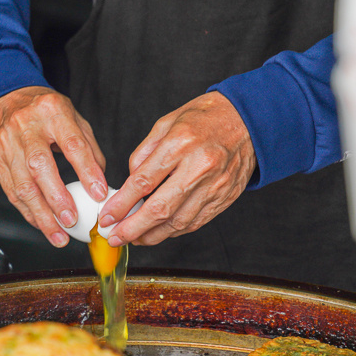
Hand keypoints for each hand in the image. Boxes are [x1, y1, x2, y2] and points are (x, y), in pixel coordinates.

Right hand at [0, 86, 107, 246]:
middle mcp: (26, 128)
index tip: (99, 193)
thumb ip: (89, 147)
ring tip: (58, 235)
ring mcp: (6, 145)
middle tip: (72, 220)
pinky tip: (42, 225)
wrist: (5, 101)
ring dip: (41, 215)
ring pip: (22, 186)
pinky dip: (28, 212)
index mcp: (52, 112)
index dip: (86, 170)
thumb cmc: (44, 111)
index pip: (72, 143)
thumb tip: (100, 179)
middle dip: (57, 198)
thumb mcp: (73, 117)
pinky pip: (11, 192)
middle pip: (39, 166)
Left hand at [100, 92, 255, 246]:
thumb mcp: (168, 122)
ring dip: (152, 235)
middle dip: (132, 228)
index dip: (121, 204)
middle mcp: (199, 167)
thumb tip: (130, 181)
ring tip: (134, 238)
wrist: (249, 121)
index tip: (106, 217)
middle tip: (115, 237)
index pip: (144, 181)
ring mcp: (215, 186)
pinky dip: (175, 231)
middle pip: (160, 209)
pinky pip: (196, 222)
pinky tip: (160, 231)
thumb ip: (145, 152)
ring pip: (178, 222)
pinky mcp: (225, 198)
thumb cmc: (207, 118)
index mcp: (181, 143)